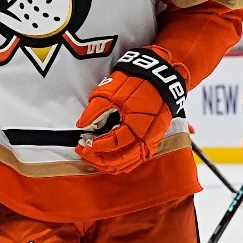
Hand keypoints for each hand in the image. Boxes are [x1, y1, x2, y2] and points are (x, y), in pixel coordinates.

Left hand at [75, 47, 184, 174]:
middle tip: (84, 152)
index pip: (112, 144)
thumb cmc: (136, 82)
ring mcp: (150, 141)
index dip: (94, 147)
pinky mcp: (153, 142)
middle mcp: (145, 137)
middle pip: (119, 159)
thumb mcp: (111, 91)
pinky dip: (122, 164)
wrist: (161, 78)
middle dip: (98, 158)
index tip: (82, 144)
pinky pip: (136, 160)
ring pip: (128, 164)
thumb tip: (81, 125)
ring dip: (108, 164)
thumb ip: (95, 110)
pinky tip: (110, 160)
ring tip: (93, 157)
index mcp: (134, 124)